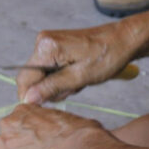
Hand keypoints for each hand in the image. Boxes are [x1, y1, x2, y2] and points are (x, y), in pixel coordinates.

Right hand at [17, 21, 140, 103]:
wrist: (124, 39)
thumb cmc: (107, 56)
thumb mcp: (80, 77)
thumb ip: (52, 88)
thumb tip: (28, 99)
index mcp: (46, 47)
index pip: (25, 78)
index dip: (31, 97)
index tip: (46, 108)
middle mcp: (42, 41)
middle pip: (33, 77)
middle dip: (50, 89)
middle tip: (74, 87)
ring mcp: (48, 42)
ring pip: (42, 75)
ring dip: (59, 84)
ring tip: (80, 80)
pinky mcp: (55, 46)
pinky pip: (50, 68)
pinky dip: (62, 76)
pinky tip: (78, 74)